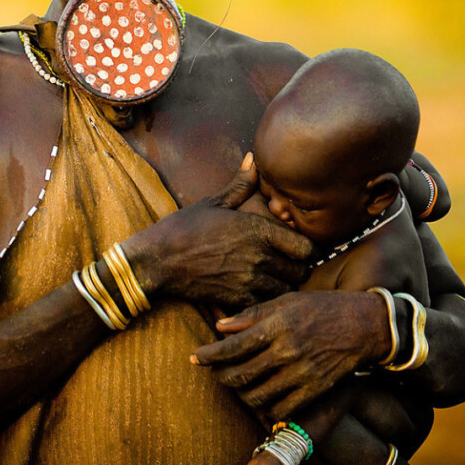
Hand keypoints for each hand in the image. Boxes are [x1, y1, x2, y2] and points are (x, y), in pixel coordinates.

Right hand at [123, 157, 311, 310]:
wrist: (157, 260)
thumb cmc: (184, 227)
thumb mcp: (214, 202)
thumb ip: (240, 184)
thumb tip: (253, 159)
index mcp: (257, 229)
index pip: (307, 247)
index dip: (306, 248)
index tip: (296, 247)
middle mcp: (259, 256)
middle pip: (301, 272)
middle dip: (297, 268)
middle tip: (286, 263)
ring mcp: (249, 281)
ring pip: (286, 290)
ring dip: (283, 285)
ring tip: (272, 278)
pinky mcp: (237, 300)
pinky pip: (266, 305)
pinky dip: (265, 300)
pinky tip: (256, 291)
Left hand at [191, 290, 388, 416]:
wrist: (363, 325)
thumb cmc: (321, 307)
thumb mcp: (286, 300)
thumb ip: (252, 314)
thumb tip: (220, 326)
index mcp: (277, 325)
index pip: (232, 346)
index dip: (210, 355)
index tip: (195, 357)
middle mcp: (286, 351)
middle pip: (240, 375)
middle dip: (220, 376)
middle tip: (213, 372)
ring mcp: (301, 374)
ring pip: (256, 396)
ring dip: (240, 394)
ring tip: (236, 384)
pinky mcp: (314, 391)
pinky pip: (280, 409)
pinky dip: (265, 406)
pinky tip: (260, 396)